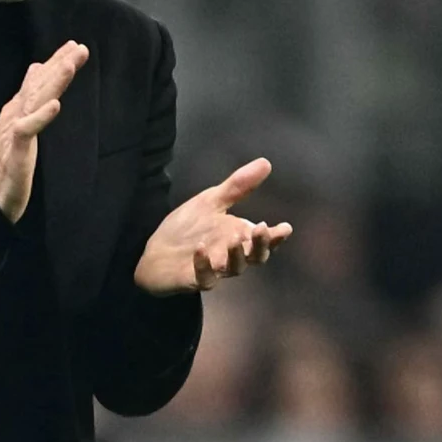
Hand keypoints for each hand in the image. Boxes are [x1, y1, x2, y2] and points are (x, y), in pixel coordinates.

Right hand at [0, 40, 88, 222]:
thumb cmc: (9, 159)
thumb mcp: (22, 123)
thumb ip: (29, 97)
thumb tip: (36, 68)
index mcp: (18, 108)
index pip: (38, 81)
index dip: (55, 62)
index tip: (75, 46)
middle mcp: (15, 114)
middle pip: (38, 85)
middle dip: (58, 65)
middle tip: (78, 48)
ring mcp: (13, 130)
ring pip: (34, 101)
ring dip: (52, 83)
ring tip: (68, 66)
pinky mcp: (15, 150)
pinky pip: (27, 130)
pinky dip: (40, 116)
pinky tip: (55, 105)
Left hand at [134, 158, 291, 295]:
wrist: (155, 252)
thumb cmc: (188, 228)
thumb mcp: (212, 202)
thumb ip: (238, 187)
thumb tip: (265, 163)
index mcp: (238, 237)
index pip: (262, 240)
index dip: (275, 237)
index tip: (285, 227)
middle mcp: (230, 255)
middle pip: (254, 257)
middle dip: (261, 245)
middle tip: (263, 228)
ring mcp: (214, 269)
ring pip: (233, 268)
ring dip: (236, 254)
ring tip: (235, 238)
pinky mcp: (194, 279)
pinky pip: (204, 277)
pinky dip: (204, 265)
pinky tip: (201, 249)